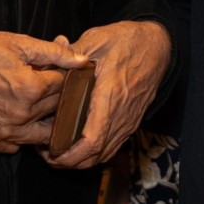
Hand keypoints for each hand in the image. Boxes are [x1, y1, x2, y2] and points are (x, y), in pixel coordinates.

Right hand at [0, 30, 87, 153]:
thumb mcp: (20, 44)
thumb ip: (55, 53)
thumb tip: (82, 60)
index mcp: (31, 88)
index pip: (65, 87)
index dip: (68, 78)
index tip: (66, 74)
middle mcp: (21, 114)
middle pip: (56, 110)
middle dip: (60, 97)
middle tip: (56, 88)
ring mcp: (6, 131)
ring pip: (42, 135)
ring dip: (47, 123)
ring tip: (45, 109)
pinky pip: (17, 146)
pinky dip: (23, 136)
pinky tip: (23, 121)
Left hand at [44, 20, 174, 169]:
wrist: (158, 45)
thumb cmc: (128, 41)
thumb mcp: (96, 40)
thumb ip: (70, 54)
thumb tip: (46, 63)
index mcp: (111, 96)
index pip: (93, 140)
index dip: (71, 155)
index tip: (50, 153)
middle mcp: (122, 114)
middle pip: (97, 155)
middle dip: (70, 162)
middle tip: (47, 154)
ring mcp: (129, 120)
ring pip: (105, 154)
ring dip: (81, 160)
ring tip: (59, 150)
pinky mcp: (132, 120)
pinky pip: (113, 145)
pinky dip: (95, 153)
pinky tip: (79, 144)